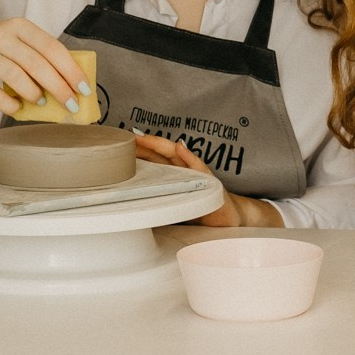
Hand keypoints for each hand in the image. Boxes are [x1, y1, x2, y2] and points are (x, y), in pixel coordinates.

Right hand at [0, 18, 89, 121]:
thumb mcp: (17, 42)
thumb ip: (39, 56)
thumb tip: (70, 84)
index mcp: (19, 26)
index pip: (52, 47)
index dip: (71, 69)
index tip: (84, 88)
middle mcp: (1, 36)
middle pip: (37, 63)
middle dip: (59, 87)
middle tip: (71, 104)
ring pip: (16, 76)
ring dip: (34, 93)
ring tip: (41, 101)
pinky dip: (9, 105)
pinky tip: (18, 108)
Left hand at [132, 134, 280, 227]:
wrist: (229, 217)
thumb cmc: (203, 209)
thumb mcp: (180, 204)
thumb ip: (164, 194)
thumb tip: (140, 191)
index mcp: (177, 175)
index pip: (157, 159)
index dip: (142, 150)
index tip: (125, 144)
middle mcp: (186, 171)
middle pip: (164, 153)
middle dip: (147, 143)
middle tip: (130, 137)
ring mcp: (198, 174)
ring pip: (176, 156)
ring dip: (161, 146)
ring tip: (147, 139)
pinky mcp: (210, 181)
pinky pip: (199, 167)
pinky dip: (190, 157)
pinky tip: (180, 148)